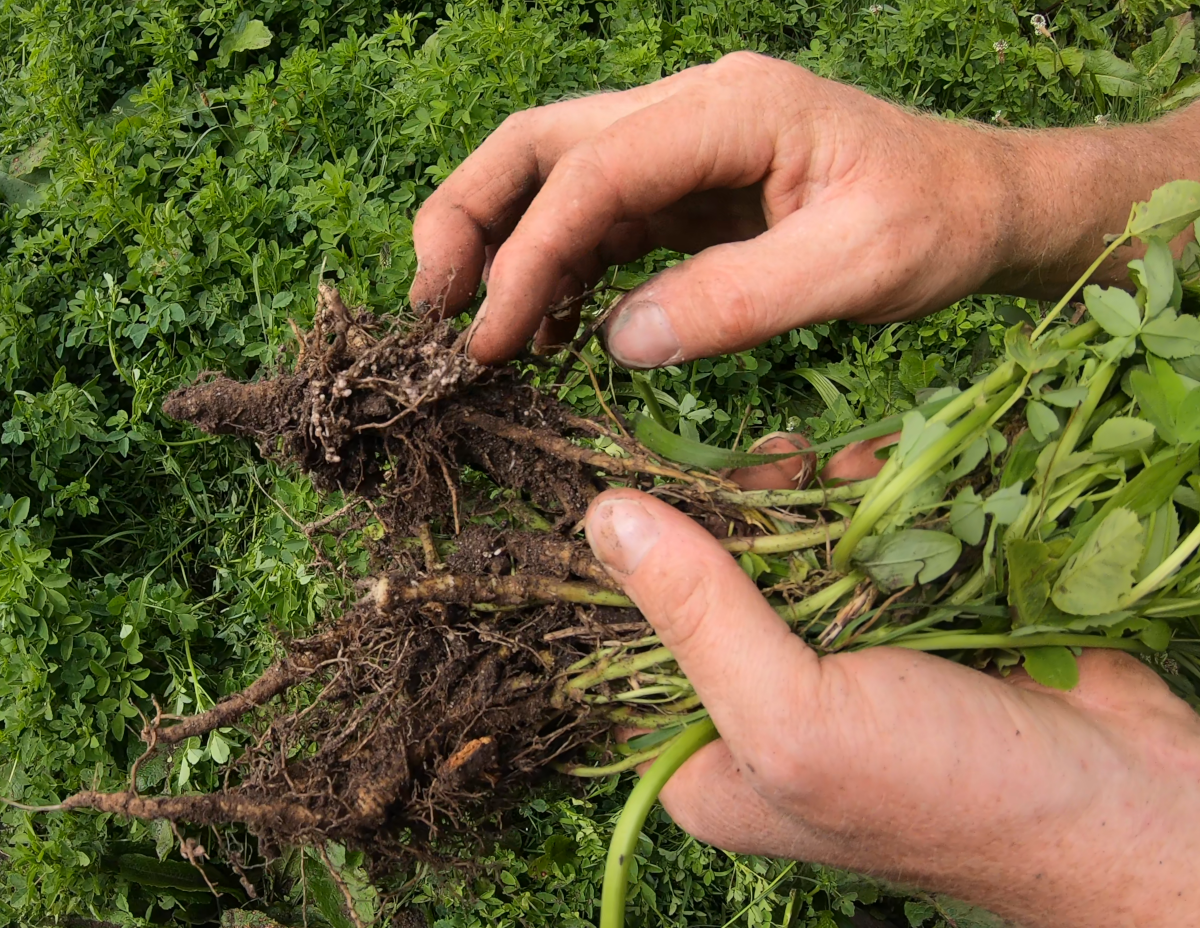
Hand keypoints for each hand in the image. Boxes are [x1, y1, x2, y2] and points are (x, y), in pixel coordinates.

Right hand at [410, 52, 1199, 365]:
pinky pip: (598, 222)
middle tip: (433, 309)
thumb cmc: (937, 224)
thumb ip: (742, 301)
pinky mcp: (688, 192)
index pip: (591, 169)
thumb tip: (621, 341)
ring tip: (479, 333)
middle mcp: (692, 111)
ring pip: (556, 179)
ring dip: (503, 248)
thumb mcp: (859, 267)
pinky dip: (557, 271)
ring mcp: (685, 148)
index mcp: (731, 107)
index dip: (525, 252)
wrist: (980, 205)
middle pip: (540, 142)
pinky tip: (548, 328)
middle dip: (470, 216)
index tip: (489, 339)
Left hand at [586, 433, 1199, 927]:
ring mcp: (830, 662)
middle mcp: (758, 710)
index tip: (650, 478)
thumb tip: (605, 518)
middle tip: (767, 461)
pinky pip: (856, 545)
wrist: (1122, 799)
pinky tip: (880, 472)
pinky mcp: (895, 623)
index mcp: (705, 759)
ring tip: (824, 460)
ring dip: (807, 497)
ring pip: (784, 551)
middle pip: (709, 583)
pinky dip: (869, 503)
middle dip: (735, 513)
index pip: (629, 645)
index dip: (637, 560)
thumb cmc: (945, 788)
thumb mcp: (794, 718)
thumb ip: (698, 617)